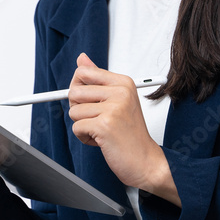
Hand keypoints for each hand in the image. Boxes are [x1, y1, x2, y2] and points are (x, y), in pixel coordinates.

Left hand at [68, 53, 179, 205]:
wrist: (145, 160)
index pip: (84, 72)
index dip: (79, 88)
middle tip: (98, 119)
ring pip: (73, 111)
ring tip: (102, 130)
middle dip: (79, 109)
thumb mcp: (117, 100)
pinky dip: (84, 138)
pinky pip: (76, 127)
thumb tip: (82, 58)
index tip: (90, 100)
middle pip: (74, 91)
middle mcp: (120, 92)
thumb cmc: (130, 133)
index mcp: (123, 82)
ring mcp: (113, 108)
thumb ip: (97, 78)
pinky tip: (101, 140)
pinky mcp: (105, 125)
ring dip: (83, 125)